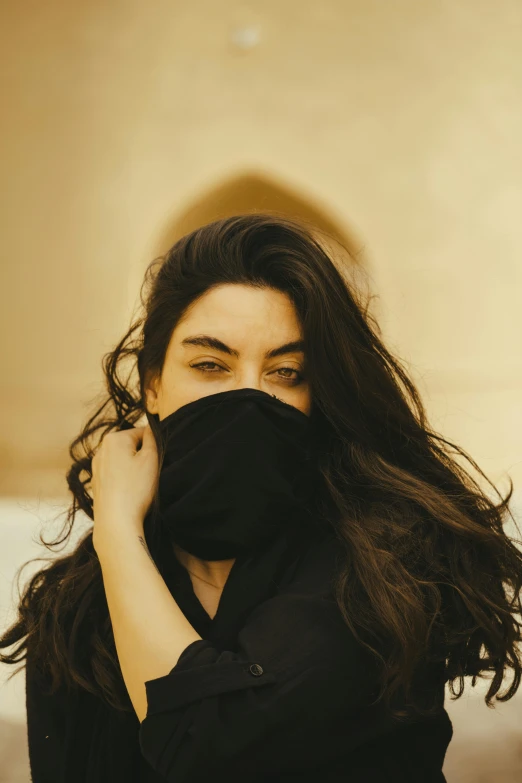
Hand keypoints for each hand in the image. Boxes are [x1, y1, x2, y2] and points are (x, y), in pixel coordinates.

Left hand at [91, 424, 158, 549]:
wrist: (116, 521)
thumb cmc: (135, 489)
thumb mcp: (151, 458)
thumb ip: (152, 438)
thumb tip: (150, 429)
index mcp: (114, 438)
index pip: (142, 432)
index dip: (154, 446)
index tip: (157, 460)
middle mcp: (101, 449)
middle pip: (131, 446)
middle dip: (142, 457)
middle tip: (150, 473)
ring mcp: (96, 467)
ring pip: (123, 460)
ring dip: (133, 469)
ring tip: (140, 485)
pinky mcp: (96, 483)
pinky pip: (115, 474)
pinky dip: (124, 480)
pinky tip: (130, 492)